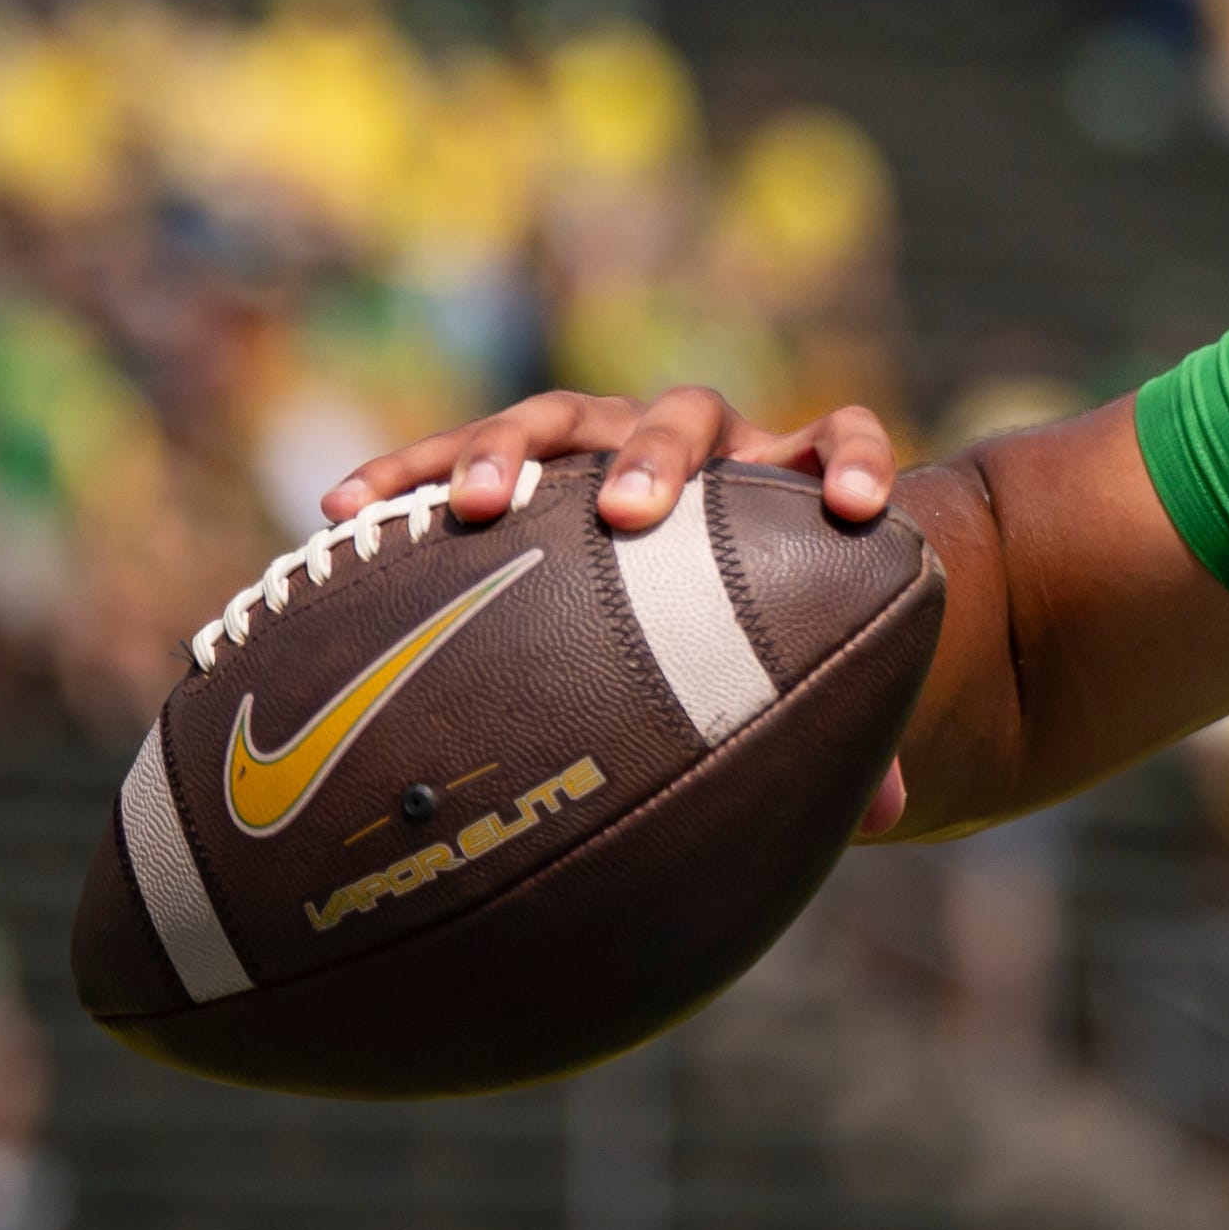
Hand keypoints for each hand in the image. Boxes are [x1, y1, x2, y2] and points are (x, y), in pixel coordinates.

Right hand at [321, 385, 910, 831]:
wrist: (693, 577)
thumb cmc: (758, 634)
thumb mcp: (795, 672)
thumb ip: (844, 731)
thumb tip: (886, 814)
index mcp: (782, 479)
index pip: (836, 433)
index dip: (852, 461)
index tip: (855, 509)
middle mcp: (696, 444)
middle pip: (685, 415)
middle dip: (655, 459)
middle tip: (628, 514)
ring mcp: (604, 438)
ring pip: (563, 415)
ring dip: (511, 450)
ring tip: (471, 506)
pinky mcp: (521, 460)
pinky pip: (451, 456)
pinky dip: (403, 474)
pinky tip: (342, 512)